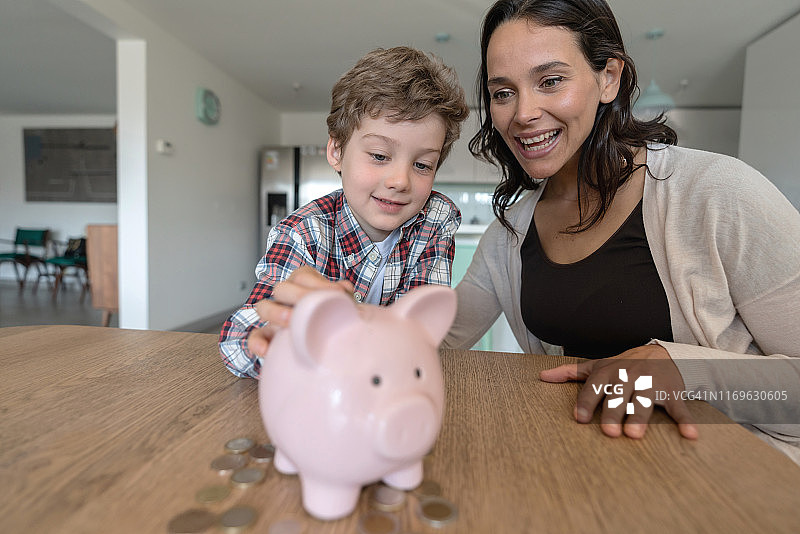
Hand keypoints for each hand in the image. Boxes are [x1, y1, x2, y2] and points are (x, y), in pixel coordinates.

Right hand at [246, 266, 354, 356]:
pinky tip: (265, 350)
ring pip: (264, 307)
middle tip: (311, 307)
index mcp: (303, 282)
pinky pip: (257, 336)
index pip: (303, 276)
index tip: (337, 293)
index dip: (318, 283)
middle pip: (282, 288)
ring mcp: (276, 315)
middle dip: (296, 295)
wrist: (336, 340)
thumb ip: (344, 294)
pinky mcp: (270, 336)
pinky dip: (257, 342)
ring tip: (289, 322)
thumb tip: (343, 288)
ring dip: (275, 313)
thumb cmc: (339, 316)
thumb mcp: (344, 303)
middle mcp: (286, 295)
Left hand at [539, 344, 697, 439]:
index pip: (595, 387)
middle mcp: (629, 376)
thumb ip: (570, 373)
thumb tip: (541, 377)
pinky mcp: (673, 392)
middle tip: (607, 432)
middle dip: (613, 412)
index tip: (578, 419)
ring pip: (645, 401)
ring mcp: (652, 384)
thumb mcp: (597, 367)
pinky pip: (679, 407)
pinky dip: (685, 420)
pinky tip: (689, 435)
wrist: (664, 353)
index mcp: (609, 371)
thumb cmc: (624, 366)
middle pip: (619, 395)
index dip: (586, 403)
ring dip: (640, 417)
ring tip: (634, 435)